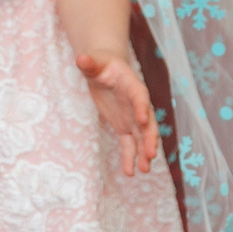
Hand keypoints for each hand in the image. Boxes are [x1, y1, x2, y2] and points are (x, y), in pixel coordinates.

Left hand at [76, 50, 158, 176]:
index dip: (143, 108)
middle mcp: (138, 105)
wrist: (106, 70)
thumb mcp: (94, 62)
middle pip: (148, 123)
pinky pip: (129, 144)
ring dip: (144, 153)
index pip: (141, 98)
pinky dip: (130, 158)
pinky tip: (131, 173)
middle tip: (151, 154)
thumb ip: (89, 63)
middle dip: (150, 139)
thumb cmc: (101, 64)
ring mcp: (132, 118)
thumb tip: (81, 58)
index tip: (143, 120)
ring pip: (141, 138)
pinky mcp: (124, 127)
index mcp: (134, 87)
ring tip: (145, 170)